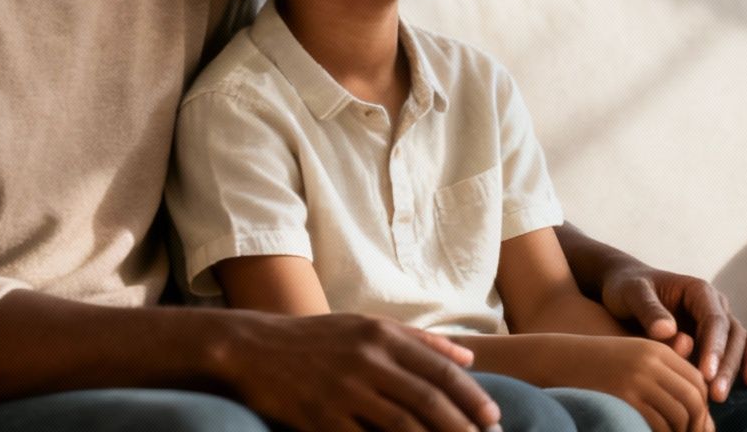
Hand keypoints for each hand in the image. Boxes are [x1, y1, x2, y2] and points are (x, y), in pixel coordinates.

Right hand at [217, 311, 500, 431]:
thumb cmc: (315, 339)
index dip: (472, 398)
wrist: (253, 349)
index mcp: (381, 336)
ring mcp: (344, 392)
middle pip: (428, 402)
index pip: (440, 371)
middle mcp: (367, 361)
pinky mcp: (322, 420)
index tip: (493, 420)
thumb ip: (419, 341)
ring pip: (403, 427)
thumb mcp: (366, 326)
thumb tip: (468, 360)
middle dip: (463, 428)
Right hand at [517, 333, 712, 431]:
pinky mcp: (624, 397)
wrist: (554, 359)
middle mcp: (652, 361)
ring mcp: (638, 379)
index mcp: (656, 349)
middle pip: (694, 399)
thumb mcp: (630, 361)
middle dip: (698, 425)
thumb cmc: (593, 365)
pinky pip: (657, 424)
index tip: (697, 426)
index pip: (697, 381)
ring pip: (679, 415)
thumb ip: (661, 377)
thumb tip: (698, 409)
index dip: (702, 408)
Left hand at [600, 267, 746, 403]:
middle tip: (716, 395)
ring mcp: (718, 324)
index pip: (714, 320)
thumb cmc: (628, 289)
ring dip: (738, 370)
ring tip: (723, 397)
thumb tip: (667, 331)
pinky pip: (739, 352)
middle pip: (733, 335)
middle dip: (727, 366)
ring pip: (741, 344)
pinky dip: (745, 368)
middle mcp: (715, 306)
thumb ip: (648, 309)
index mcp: (698, 291)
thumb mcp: (631, 293)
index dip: (714, 348)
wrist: (625, 290)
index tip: (705, 374)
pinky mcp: (716, 340)